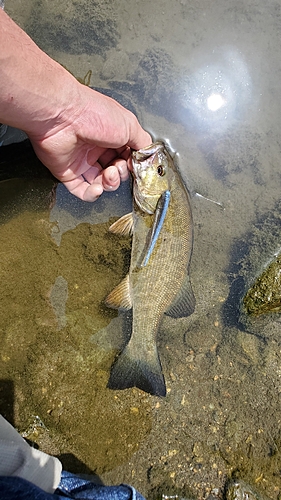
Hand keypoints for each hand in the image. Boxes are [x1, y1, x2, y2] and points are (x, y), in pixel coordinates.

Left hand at [29, 85, 150, 200]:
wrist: (62, 115)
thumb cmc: (93, 114)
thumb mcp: (129, 125)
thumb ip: (143, 143)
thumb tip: (150, 156)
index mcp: (112, 135)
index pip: (127, 157)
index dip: (133, 165)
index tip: (137, 167)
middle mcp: (96, 148)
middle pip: (115, 172)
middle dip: (121, 174)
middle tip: (118, 167)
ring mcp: (82, 161)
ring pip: (101, 183)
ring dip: (109, 184)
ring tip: (109, 175)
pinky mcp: (68, 173)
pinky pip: (82, 191)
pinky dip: (92, 194)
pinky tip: (97, 189)